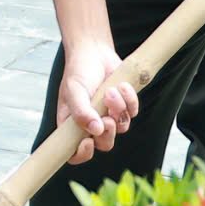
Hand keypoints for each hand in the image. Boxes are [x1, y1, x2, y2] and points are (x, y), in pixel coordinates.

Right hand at [57, 38, 138, 166]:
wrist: (95, 51)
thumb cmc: (79, 71)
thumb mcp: (74, 90)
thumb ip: (81, 111)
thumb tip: (95, 131)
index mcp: (72, 125)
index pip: (74, 152)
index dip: (82, 154)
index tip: (88, 142)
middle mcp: (91, 124)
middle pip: (104, 144)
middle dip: (108, 132)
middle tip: (107, 118)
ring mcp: (109, 116)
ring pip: (121, 128)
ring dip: (118, 109)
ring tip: (111, 91)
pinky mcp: (124, 107)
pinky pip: (132, 113)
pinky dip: (130, 100)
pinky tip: (122, 86)